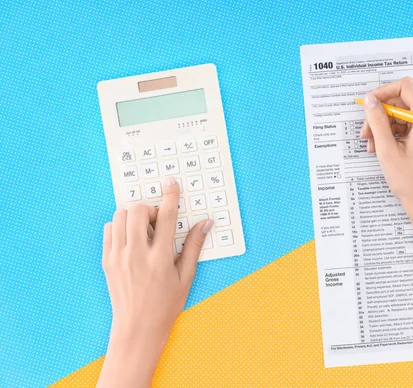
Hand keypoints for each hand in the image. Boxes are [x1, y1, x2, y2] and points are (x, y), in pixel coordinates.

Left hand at [98, 177, 212, 387]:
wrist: (137, 328)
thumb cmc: (166, 305)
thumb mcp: (186, 277)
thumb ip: (194, 246)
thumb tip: (206, 223)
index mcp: (160, 259)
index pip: (165, 217)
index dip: (170, 196)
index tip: (171, 183)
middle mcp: (136, 255)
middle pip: (138, 211)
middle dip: (149, 208)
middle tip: (158, 221)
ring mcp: (118, 257)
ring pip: (120, 216)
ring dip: (134, 215)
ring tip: (144, 230)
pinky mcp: (107, 261)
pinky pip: (109, 229)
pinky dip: (120, 226)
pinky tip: (132, 238)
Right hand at [360, 77, 412, 206]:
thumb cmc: (409, 179)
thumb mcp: (386, 149)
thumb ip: (377, 121)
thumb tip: (370, 100)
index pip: (405, 87)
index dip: (384, 91)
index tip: (369, 103)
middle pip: (401, 102)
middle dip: (380, 115)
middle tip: (366, 133)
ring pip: (400, 115)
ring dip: (383, 127)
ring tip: (372, 146)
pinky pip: (405, 125)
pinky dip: (391, 134)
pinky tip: (381, 148)